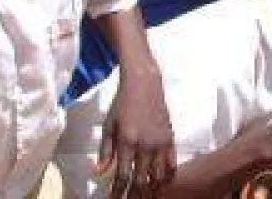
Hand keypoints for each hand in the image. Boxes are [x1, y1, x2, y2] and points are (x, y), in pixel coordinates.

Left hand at [97, 65, 175, 197]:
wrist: (144, 84)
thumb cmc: (122, 103)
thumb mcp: (108, 126)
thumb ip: (105, 151)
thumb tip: (100, 173)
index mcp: (127, 142)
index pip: (122, 176)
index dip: (118, 192)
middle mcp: (146, 146)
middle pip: (142, 180)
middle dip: (135, 195)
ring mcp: (161, 142)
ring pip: (158, 175)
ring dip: (151, 189)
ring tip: (145, 195)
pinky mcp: (170, 138)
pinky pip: (172, 163)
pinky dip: (167, 176)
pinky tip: (162, 182)